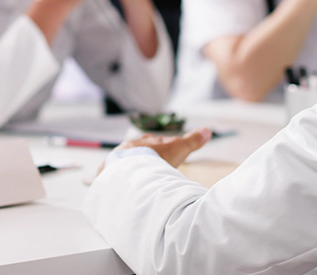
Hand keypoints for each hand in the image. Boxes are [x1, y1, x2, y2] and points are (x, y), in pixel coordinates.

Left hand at [96, 128, 211, 176]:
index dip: (163, 148)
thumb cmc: (156, 158)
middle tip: (151, 169)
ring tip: (136, 182)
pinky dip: (117, 181)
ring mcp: (117, 160)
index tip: (166, 155)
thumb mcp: (178, 148)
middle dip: (145, 160)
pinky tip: (120, 187)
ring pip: (125, 164)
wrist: (131, 168)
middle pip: (139, 153)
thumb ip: (192, 141)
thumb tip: (208, 130)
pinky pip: (112, 176)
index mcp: (145, 142)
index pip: (155, 143)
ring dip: (131, 171)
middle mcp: (129, 148)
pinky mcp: (108, 173)